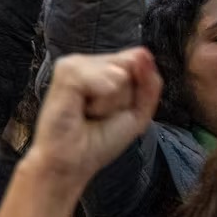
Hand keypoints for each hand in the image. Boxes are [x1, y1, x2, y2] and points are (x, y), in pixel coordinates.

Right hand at [26, 49, 161, 180]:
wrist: (72, 163)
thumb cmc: (99, 141)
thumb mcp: (138, 112)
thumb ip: (150, 82)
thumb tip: (142, 53)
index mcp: (104, 67)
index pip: (139, 61)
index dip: (136, 92)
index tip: (115, 111)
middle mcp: (89, 61)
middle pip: (131, 66)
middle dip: (125, 97)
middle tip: (100, 114)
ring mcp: (75, 64)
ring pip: (120, 74)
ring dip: (111, 103)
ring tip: (90, 113)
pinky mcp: (66, 71)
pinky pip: (104, 80)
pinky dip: (101, 103)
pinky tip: (81, 110)